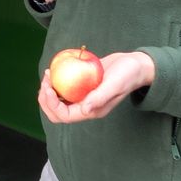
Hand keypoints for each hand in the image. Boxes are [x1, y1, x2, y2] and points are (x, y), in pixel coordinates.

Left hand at [36, 51, 155, 123]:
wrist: (135, 64)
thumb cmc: (128, 75)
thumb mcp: (115, 84)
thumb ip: (100, 97)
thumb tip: (84, 110)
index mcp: (91, 110)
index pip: (64, 115)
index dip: (52, 104)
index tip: (49, 87)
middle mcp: (85, 106)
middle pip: (57, 111)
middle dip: (46, 99)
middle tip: (46, 79)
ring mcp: (83, 96)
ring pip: (58, 100)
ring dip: (48, 90)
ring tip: (48, 73)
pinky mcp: (82, 86)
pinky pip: (64, 87)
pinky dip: (56, 80)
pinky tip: (55, 68)